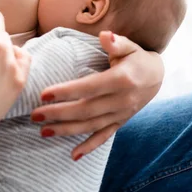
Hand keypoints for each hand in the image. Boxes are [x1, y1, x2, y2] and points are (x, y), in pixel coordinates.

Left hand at [31, 31, 163, 158]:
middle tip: (35, 115)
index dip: (66, 92)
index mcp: (122, 79)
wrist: (157, 76)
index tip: (43, 95)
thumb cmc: (136, 58)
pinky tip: (73, 155)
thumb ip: (116, 42)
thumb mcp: (129, 46)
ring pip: (91, 125)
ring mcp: (122, 113)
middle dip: (59, 114)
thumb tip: (104, 35)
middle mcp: (122, 100)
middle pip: (87, 109)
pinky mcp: (121, 122)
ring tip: (44, 131)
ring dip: (67, 130)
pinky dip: (90, 147)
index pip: (90, 87)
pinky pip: (105, 136)